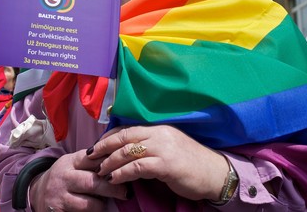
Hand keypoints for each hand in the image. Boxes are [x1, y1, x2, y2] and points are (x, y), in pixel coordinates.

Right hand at [30, 150, 128, 211]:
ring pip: (88, 204)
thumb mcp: (72, 165)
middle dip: (111, 188)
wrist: (37, 194)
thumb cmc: (63, 178)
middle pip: (92, 182)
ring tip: (105, 204)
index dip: (109, 163)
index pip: (91, 159)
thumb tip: (119, 158)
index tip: (124, 168)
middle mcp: (63, 178)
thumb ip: (91, 162)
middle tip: (125, 192)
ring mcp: (59, 197)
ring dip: (101, 205)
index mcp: (69, 162)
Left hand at [87, 125, 228, 201]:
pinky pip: (137, 167)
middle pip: (123, 137)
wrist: (216, 174)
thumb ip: (150, 146)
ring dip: (110, 162)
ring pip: (127, 151)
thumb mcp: (169, 148)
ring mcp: (163, 148)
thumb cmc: (191, 163)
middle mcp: (159, 134)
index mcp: (159, 128)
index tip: (96, 146)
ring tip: (100, 171)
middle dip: (103, 147)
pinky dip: (122, 173)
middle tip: (90, 156)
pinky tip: (115, 179)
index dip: (109, 137)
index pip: (127, 128)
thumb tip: (125, 152)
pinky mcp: (166, 164)